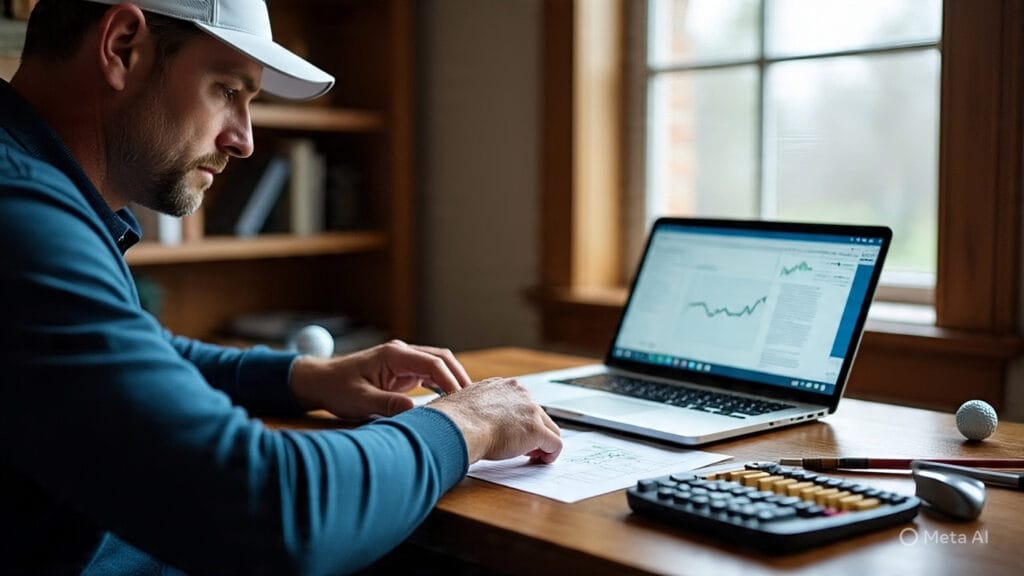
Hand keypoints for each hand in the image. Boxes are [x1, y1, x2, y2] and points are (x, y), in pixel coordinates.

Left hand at [289, 340, 471, 419]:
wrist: (321, 381)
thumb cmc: (337, 389)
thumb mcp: (360, 401)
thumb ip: (388, 404)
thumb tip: (414, 411)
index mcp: (394, 355)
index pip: (432, 363)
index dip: (450, 381)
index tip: (461, 399)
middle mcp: (402, 352)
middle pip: (441, 358)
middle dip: (458, 377)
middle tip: (472, 400)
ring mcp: (403, 360)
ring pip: (438, 364)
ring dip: (452, 379)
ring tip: (465, 401)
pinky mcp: (402, 370)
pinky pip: (429, 373)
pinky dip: (442, 383)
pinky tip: (450, 399)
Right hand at [427, 377, 562, 463]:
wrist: (458, 425)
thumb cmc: (453, 419)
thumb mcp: (465, 406)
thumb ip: (474, 410)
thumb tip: (464, 420)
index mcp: (502, 386)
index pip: (521, 403)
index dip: (520, 421)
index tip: (514, 433)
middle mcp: (519, 393)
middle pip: (537, 414)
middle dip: (534, 432)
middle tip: (527, 449)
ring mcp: (530, 410)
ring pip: (549, 428)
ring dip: (543, 443)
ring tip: (534, 457)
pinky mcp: (536, 430)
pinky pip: (555, 443)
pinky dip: (551, 454)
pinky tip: (543, 461)